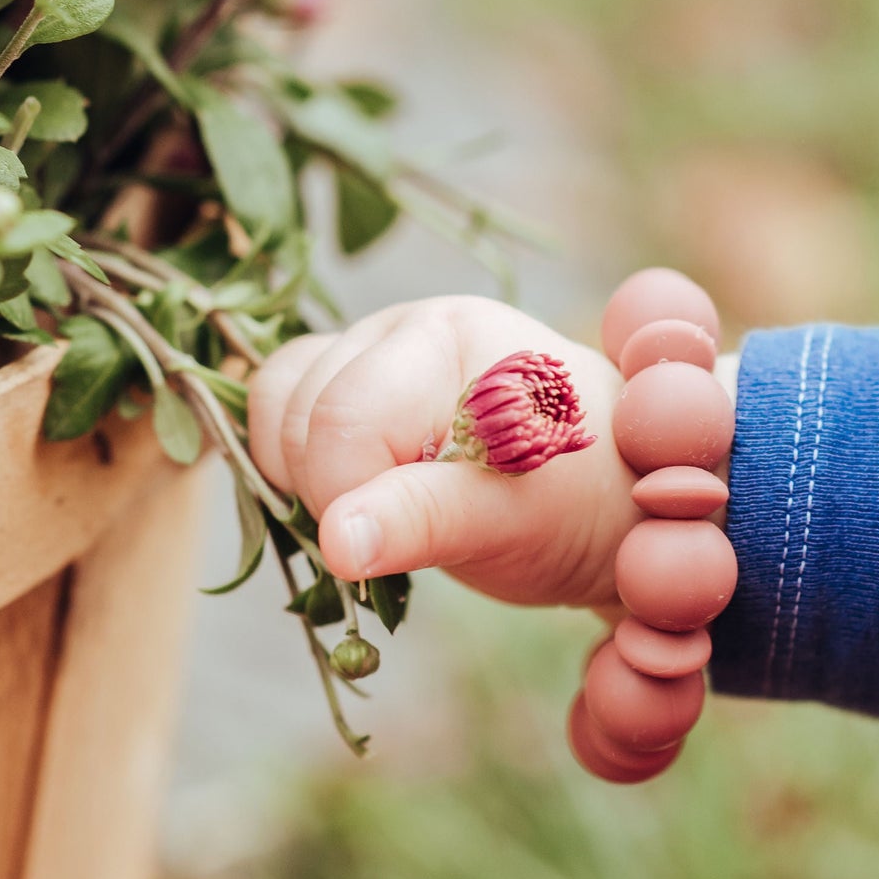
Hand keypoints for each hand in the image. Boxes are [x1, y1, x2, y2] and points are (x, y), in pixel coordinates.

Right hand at [248, 295, 640, 614]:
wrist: (602, 498)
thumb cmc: (569, 505)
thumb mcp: (511, 520)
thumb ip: (425, 522)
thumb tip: (336, 543)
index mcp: (455, 340)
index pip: (344, 418)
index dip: (345, 499)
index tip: (388, 551)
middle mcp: (406, 327)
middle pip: (300, 410)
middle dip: (331, 492)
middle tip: (403, 529)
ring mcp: (371, 348)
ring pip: (276, 405)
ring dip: (307, 478)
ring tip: (387, 510)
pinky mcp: (347, 377)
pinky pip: (276, 408)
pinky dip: (292, 462)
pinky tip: (353, 494)